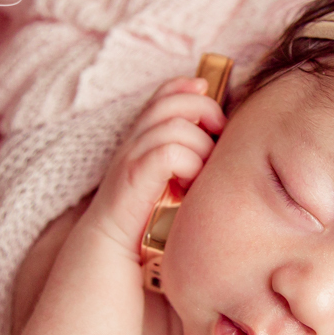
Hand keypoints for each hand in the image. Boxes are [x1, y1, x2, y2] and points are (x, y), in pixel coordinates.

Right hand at [83, 76, 225, 257]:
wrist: (110, 248)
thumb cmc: (147, 215)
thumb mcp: (171, 179)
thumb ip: (189, 155)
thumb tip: (223, 138)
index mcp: (144, 136)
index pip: (164, 93)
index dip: (186, 86)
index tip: (208, 92)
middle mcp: (135, 140)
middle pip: (172, 101)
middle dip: (204, 109)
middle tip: (219, 130)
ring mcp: (132, 157)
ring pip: (176, 127)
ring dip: (201, 146)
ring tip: (201, 172)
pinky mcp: (134, 177)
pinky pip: (170, 153)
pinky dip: (189, 165)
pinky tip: (188, 186)